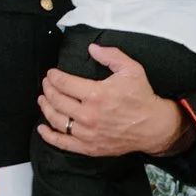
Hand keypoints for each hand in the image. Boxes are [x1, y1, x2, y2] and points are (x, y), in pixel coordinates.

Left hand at [40, 42, 179, 159]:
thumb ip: (111, 56)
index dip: (54, 77)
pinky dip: (49, 136)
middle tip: (46, 84)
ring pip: (57, 121)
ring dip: (46, 109)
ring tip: (43, 100)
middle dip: (48, 90)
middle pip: (57, 101)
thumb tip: (92, 48)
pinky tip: (42, 128)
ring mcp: (88, 133)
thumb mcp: (131, 70)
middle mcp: (89, 115)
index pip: (64, 83)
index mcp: (97, 94)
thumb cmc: (142, 97)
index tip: (51, 73)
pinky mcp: (89, 147)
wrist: (153, 126)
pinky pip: (63, 143)